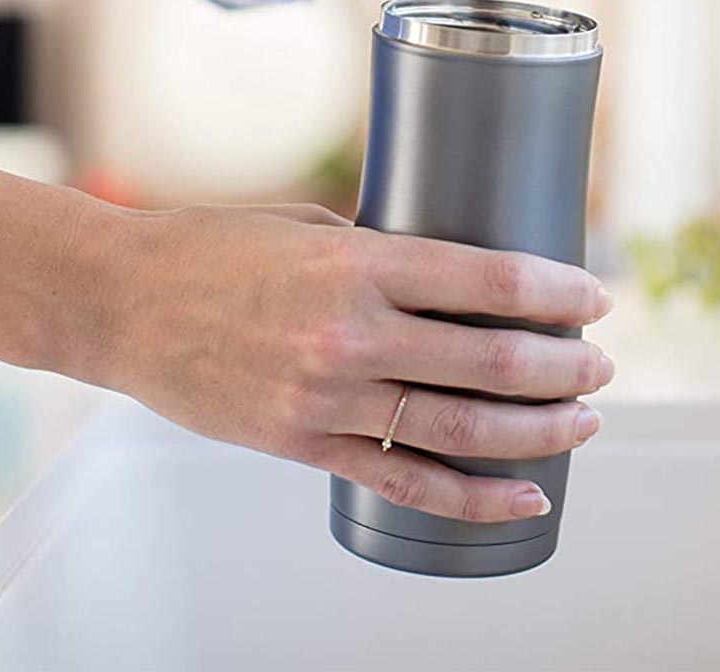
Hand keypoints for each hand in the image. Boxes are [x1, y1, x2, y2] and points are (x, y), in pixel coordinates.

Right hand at [104, 203, 612, 521]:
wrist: (120, 301)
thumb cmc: (209, 245)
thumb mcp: (305, 221)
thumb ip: (378, 247)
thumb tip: (446, 270)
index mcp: (355, 260)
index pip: (487, 280)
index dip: (556, 290)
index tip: (594, 296)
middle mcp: (349, 332)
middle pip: (490, 359)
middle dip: (563, 364)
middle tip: (599, 362)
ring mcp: (325, 397)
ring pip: (461, 429)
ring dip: (538, 429)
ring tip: (584, 421)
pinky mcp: (302, 445)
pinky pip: (403, 482)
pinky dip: (472, 499)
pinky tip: (523, 497)